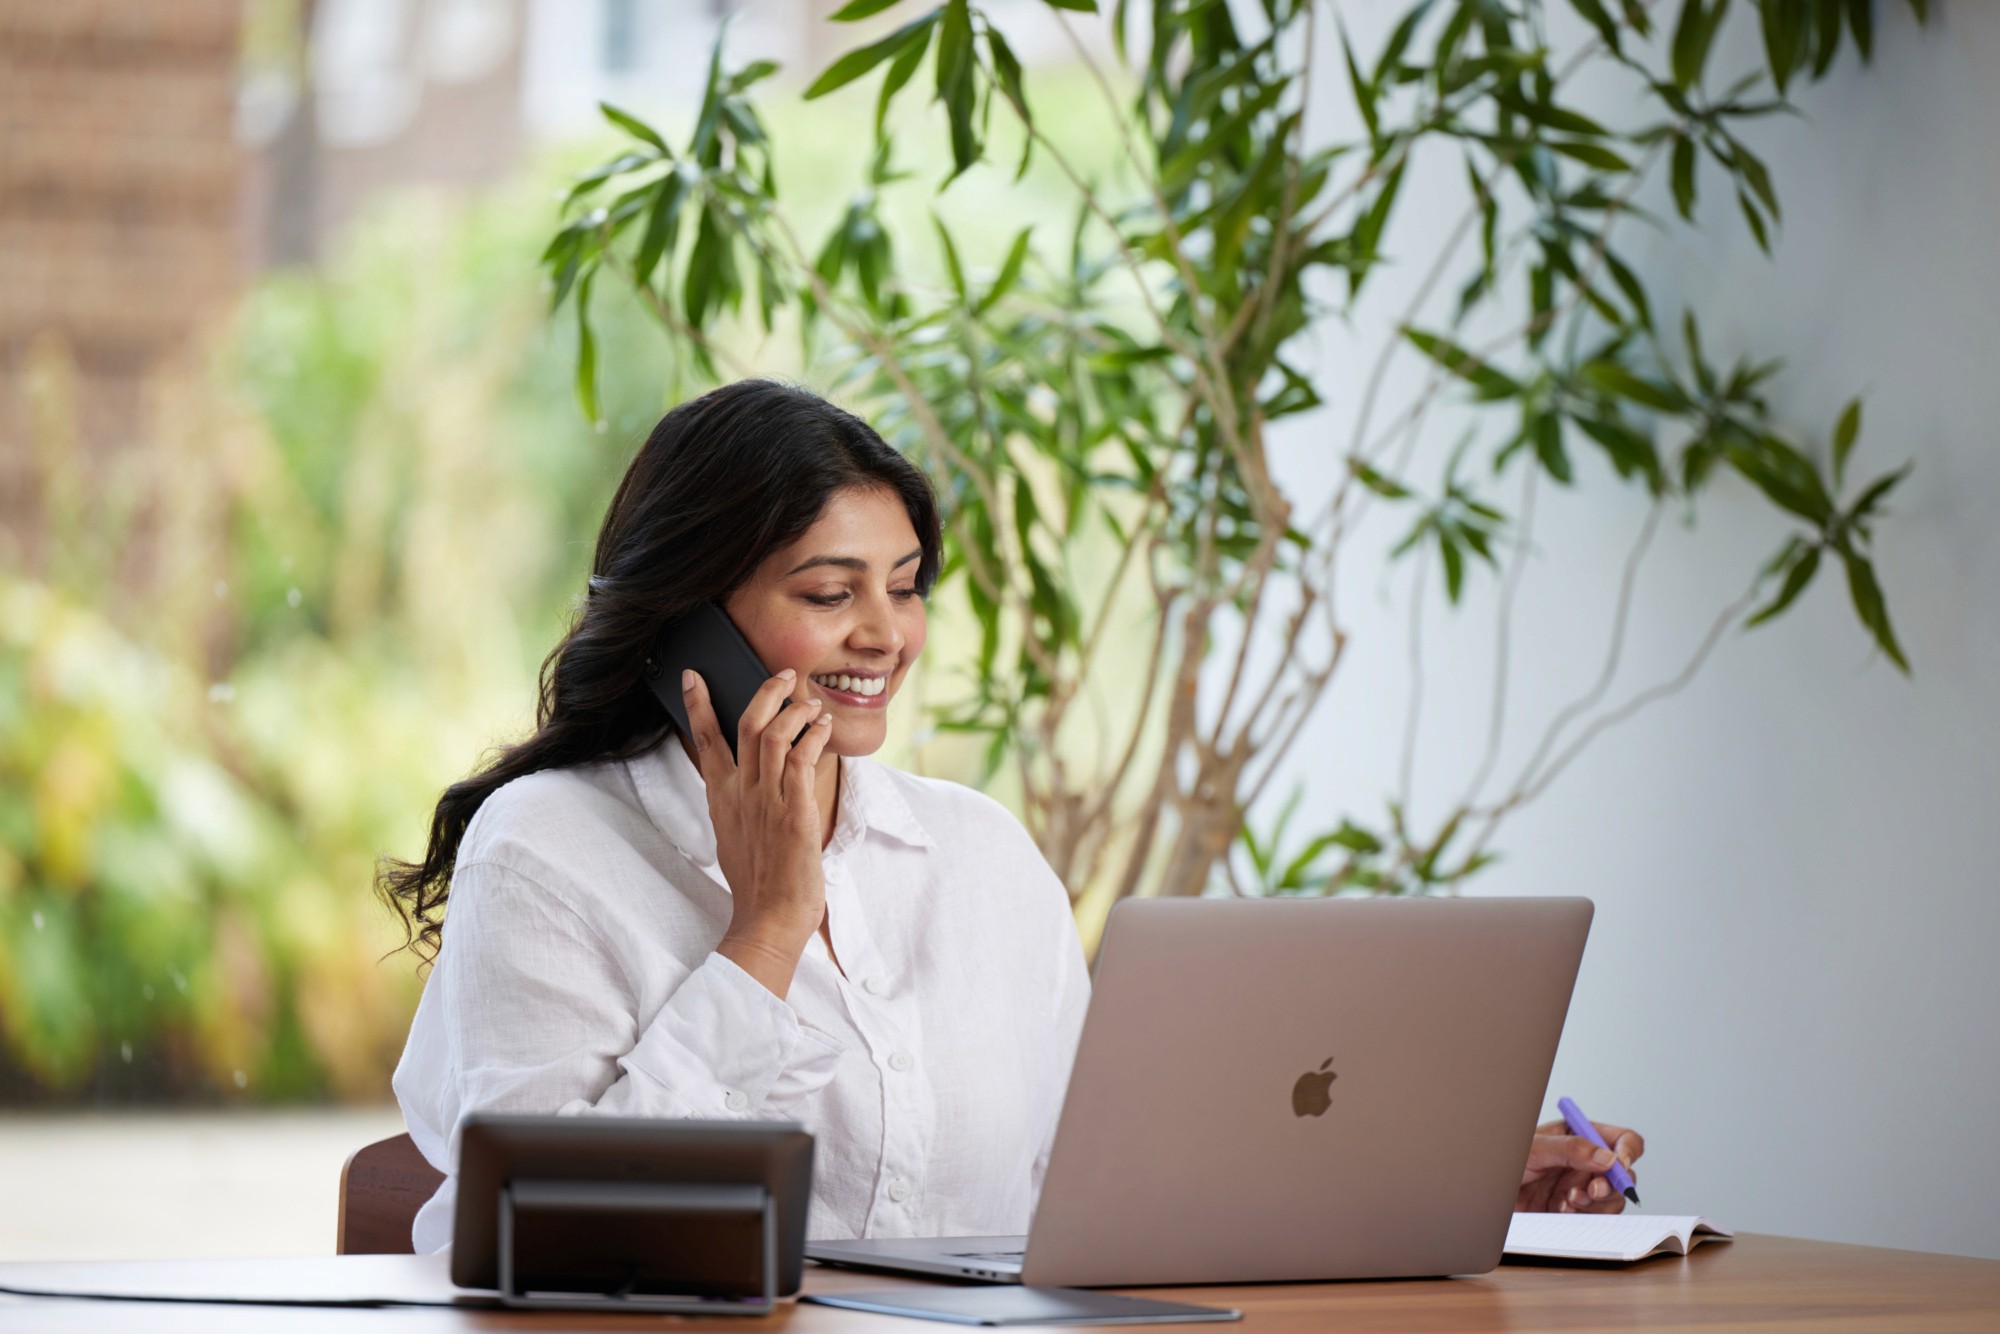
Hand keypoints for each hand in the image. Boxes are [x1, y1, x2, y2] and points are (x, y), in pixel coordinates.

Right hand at [681, 667, 834, 997]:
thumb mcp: (735, 836)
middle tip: (785, 675)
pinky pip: (800, 761)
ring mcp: (766, 802)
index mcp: (722, 799)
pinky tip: (824, 729)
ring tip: (812, 702)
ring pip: (772, 736)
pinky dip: (812, 737)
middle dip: (765, 692)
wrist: (768, 919)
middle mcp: (740, 795)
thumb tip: (744, 782)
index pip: (705, 742)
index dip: (698, 706)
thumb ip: (739, 804)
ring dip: (794, 711)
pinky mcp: (794, 813)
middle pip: (745, 726)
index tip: (694, 676)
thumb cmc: (758, 882)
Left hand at [1516, 1117, 1644, 1213]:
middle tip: (1590, 1191)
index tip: (1618, 1165)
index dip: (1628, 1152)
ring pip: (1614, 1199)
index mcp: (1582, 1135)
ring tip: (1568, 1200)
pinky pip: (1597, 1217)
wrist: (1484, 1190)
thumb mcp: (1536, 1148)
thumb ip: (1571, 1149)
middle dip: (1611, 1185)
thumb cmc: (1505, 1159)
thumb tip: (1608, 1158)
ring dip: (1596, 1202)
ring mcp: (1583, 1186)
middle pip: (1624, 1175)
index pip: (1624, 1140)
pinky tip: (1561, 1209)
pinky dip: (1585, 1215)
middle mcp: (1588, 1162)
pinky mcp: (1577, 1210)